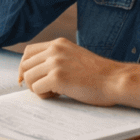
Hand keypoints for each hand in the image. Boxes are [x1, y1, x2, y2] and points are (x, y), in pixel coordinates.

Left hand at [17, 38, 139, 106]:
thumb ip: (58, 58)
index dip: (24, 67)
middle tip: (43, 89)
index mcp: (58, 43)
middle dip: (30, 80)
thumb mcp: (74, 57)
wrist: (115, 80)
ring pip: (28, 77)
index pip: (28, 52)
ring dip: (36, 88)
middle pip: (25, 65)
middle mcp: (55, 50)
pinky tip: (57, 96)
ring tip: (53, 92)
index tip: (25, 79)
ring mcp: (55, 63)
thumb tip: (36, 72)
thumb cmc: (98, 74)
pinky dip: (43, 95)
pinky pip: (36, 88)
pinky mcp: (57, 78)